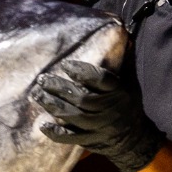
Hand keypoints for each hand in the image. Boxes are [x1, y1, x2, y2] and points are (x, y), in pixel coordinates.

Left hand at [32, 59, 163, 171]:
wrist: (134, 139)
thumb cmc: (127, 104)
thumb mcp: (130, 83)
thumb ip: (123, 61)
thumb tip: (121, 31)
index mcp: (118, 92)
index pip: (101, 80)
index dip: (83, 72)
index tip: (65, 65)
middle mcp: (108, 109)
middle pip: (82, 98)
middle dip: (59, 88)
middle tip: (42, 79)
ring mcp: (98, 127)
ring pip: (73, 116)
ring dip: (53, 105)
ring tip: (37, 94)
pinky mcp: (90, 140)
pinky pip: (71, 138)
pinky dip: (57, 132)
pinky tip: (43, 124)